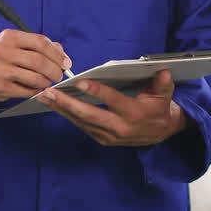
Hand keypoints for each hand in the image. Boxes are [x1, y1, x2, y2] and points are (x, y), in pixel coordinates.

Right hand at [0, 30, 72, 102]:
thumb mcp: (11, 43)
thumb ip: (35, 44)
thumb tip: (59, 50)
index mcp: (9, 37)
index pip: (40, 42)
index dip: (57, 54)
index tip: (65, 62)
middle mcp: (4, 51)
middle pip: (39, 61)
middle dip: (55, 70)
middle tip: (59, 75)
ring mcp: (1, 70)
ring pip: (35, 78)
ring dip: (47, 82)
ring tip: (49, 83)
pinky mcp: (0, 87)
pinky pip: (26, 91)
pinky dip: (36, 91)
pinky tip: (37, 89)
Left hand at [39, 70, 188, 146]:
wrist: (162, 132)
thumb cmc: (159, 107)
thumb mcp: (165, 94)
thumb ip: (162, 83)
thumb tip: (162, 71)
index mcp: (134, 114)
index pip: (112, 100)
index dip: (96, 91)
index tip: (79, 82)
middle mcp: (119, 127)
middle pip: (89, 115)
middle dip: (67, 103)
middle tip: (49, 92)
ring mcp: (110, 136)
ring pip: (82, 122)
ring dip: (62, 110)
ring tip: (45, 97)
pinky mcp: (103, 139)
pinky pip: (83, 126)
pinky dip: (68, 116)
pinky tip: (56, 106)